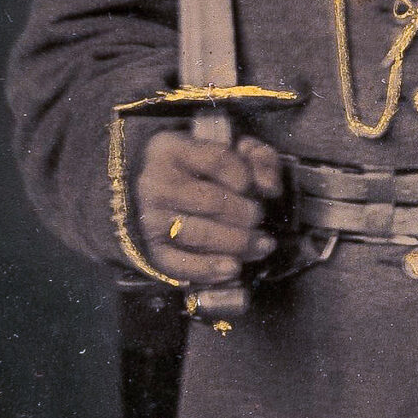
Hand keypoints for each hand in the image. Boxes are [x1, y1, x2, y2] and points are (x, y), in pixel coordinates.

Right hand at [134, 117, 282, 318]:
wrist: (147, 191)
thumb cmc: (197, 168)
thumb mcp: (227, 149)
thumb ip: (258, 159)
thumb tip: (270, 188)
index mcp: (171, 149)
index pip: (218, 161)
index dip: (246, 177)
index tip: (255, 187)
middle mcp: (155, 183)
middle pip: (213, 201)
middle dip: (247, 213)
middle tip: (258, 218)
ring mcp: (150, 218)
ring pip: (201, 235)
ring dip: (239, 243)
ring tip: (261, 245)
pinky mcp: (150, 249)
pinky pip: (181, 265)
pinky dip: (211, 269)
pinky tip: (234, 267)